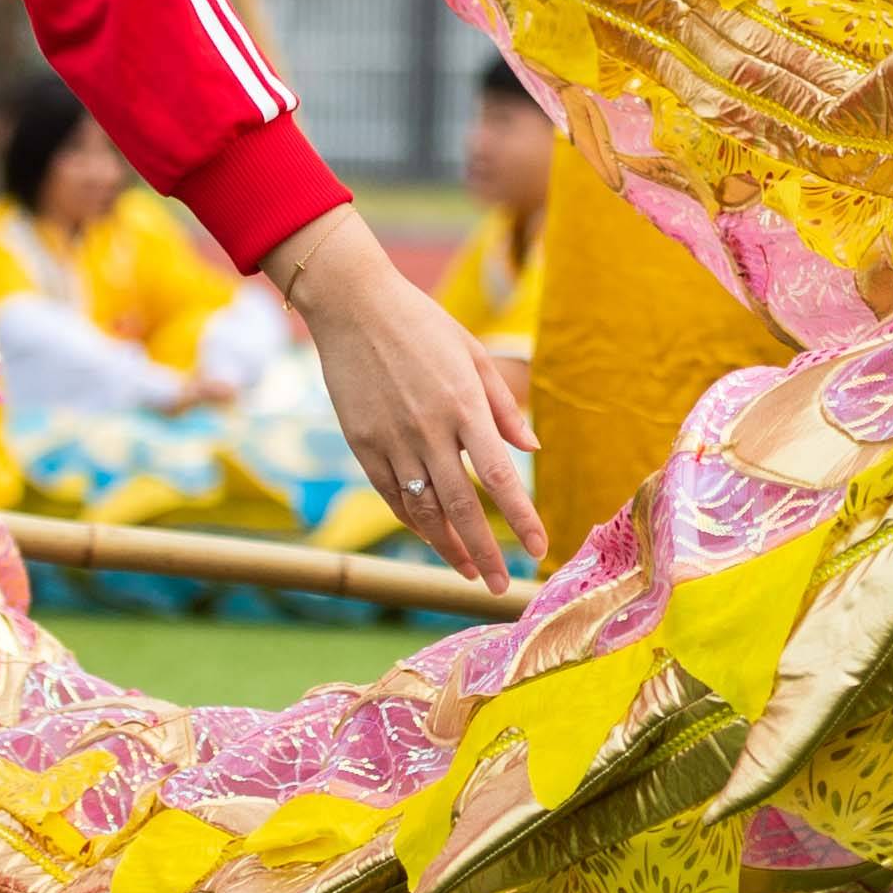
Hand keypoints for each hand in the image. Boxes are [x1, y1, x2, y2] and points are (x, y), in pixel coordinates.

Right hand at [259, 207, 541, 583]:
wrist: (353, 306)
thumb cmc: (422, 324)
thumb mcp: (474, 354)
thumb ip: (503, 406)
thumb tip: (532, 449)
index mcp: (464, 406)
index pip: (500, 477)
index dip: (520, 519)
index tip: (539, 548)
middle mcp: (429, 429)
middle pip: (461, 507)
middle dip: (483, 552)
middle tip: (498, 586)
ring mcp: (391, 439)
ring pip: (422, 510)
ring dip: (447, 547)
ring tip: (468, 571)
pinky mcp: (361, 443)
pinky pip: (391, 495)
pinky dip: (413, 522)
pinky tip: (431, 538)